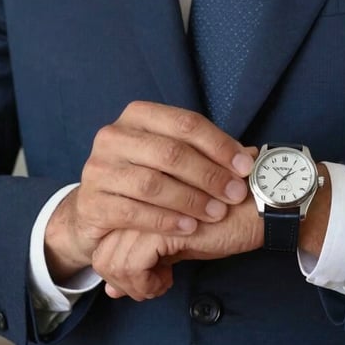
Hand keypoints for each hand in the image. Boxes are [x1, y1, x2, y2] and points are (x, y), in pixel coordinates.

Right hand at [44, 101, 254, 281]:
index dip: (219, 144)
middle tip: (235, 194)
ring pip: (152, 183)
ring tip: (216, 213)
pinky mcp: (91, 202)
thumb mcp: (170, 156)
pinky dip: (166, 221)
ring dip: (190, 200)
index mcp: (137, 115)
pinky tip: (189, 228)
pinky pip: (134, 212)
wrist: (97, 208)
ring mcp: (98, 168)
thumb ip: (204, 152)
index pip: (185, 122)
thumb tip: (252, 156)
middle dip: (209, 175)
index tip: (245, 166)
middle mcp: (113, 136)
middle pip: (170, 152)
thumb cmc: (145, 175)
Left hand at [92, 197, 261, 300]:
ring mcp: (146, 208)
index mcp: (139, 194)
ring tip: (164, 281)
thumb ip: (142, 260)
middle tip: (156, 284)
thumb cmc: (221, 222)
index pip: (105, 242)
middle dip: (125, 281)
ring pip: (112, 261)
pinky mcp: (161, 225)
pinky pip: (132, 266)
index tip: (151, 275)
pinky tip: (169, 279)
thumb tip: (110, 292)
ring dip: (136, 285)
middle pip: (103, 252)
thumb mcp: (174, 244)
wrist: (257, 207)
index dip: (121, 270)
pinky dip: (147, 284)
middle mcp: (136, 196)